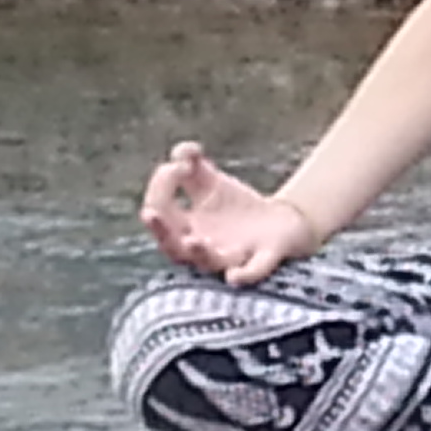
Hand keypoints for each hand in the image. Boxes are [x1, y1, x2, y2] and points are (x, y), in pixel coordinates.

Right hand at [138, 140, 321, 284]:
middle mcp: (201, 248)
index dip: (162, 186)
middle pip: (172, 246)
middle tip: (150, 214)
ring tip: (193, 241)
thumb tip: (182, 152)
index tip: (182, 164)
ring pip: (208, 262)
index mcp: (184, 227)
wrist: (280, 221)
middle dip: (160, 230)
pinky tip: (234, 277)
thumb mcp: (211, 181)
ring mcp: (231, 257)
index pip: (160, 211)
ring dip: (198, 253)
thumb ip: (191, 163)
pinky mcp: (263, 259)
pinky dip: (244, 275)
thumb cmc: (235, 206)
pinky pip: (252, 272)